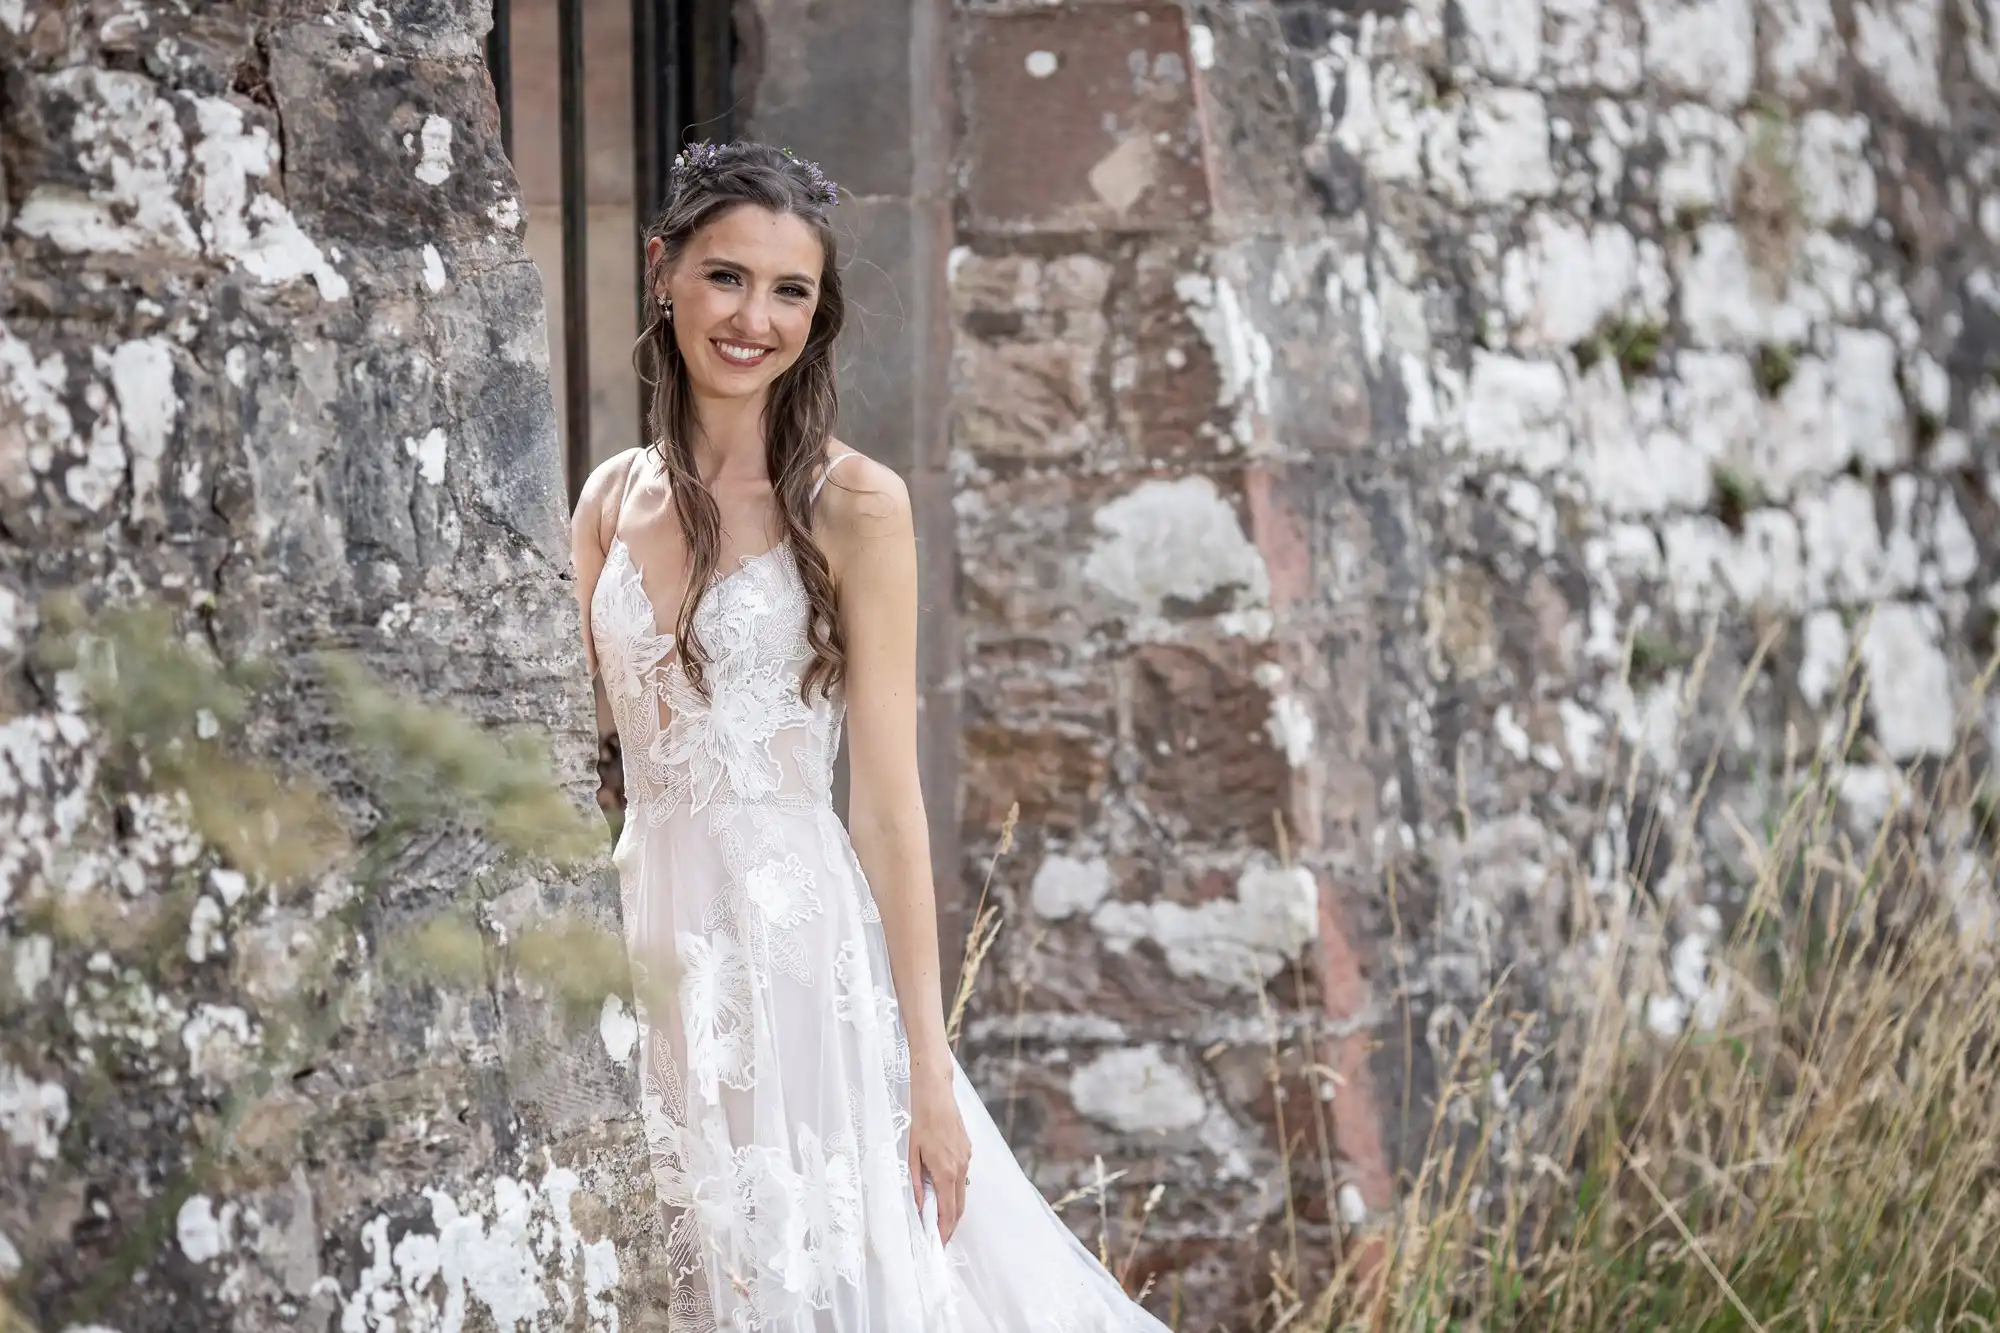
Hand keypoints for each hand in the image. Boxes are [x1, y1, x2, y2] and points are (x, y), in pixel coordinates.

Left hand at [907, 1069, 970, 1244]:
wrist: (934, 1091)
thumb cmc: (918, 1119)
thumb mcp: (909, 1153)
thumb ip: (915, 1183)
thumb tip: (918, 1208)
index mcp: (945, 1170)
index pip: (948, 1211)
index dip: (944, 1232)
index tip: (938, 1245)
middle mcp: (960, 1166)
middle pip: (959, 1206)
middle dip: (950, 1225)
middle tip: (938, 1238)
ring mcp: (966, 1157)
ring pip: (962, 1191)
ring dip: (952, 1207)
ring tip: (936, 1217)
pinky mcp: (966, 1149)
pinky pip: (962, 1176)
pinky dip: (953, 1189)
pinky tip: (940, 1189)